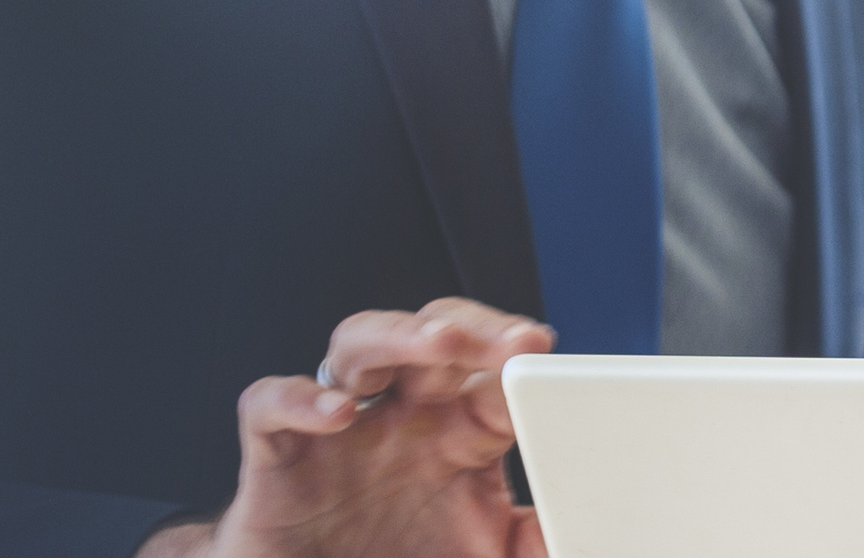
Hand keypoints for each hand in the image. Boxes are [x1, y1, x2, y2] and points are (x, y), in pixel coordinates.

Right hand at [138, 298, 558, 557]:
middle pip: (432, 340)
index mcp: (452, 436)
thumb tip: (593, 522)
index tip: (546, 349)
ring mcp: (337, 430)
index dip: (515, 356)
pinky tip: (336, 412)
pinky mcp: (277, 453)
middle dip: (471, 328)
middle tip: (512, 338)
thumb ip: (534, 537)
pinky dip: (298, 398)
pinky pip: (270, 401)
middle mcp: (397, 418)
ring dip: (395, 335)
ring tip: (437, 345)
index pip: (489, 375)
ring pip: (357, 344)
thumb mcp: (483, 555)